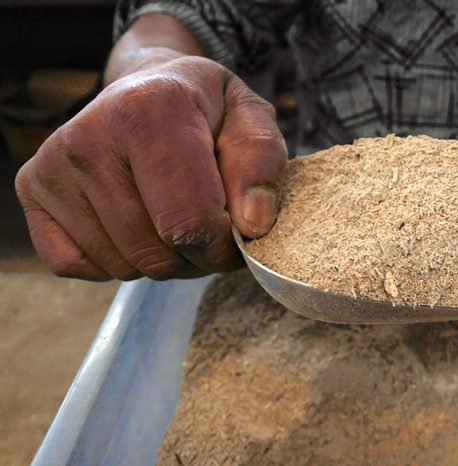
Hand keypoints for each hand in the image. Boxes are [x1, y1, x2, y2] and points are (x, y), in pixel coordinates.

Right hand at [15, 56, 286, 280]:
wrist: (149, 84)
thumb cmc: (207, 111)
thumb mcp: (252, 122)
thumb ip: (262, 170)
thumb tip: (252, 226)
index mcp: (152, 110)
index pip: (190, 222)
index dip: (223, 246)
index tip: (236, 233)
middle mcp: (91, 134)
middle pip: (155, 253)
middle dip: (194, 257)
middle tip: (206, 225)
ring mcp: (55, 162)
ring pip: (121, 265)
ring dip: (160, 260)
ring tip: (173, 219)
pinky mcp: (32, 187)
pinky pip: (76, 265)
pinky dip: (114, 262)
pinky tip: (133, 225)